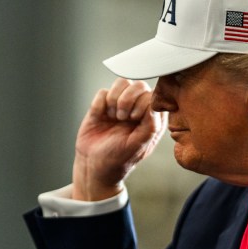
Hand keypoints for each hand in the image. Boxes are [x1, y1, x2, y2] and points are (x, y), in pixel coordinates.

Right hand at [72, 78, 164, 200]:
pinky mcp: (103, 105)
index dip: (142, 103)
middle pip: (139, 85)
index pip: (153, 95)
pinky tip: (101, 117)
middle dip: (128, 99)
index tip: (133, 120)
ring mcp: (120, 105)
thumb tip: (154, 106)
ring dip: (115, 99)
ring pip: (122, 82)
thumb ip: (150, 127)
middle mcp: (138, 108)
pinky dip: (100, 104)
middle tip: (122, 118)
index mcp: (151, 118)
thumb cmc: (119, 159)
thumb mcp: (138, 146)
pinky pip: (103, 92)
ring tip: (113, 117)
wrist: (93, 165)